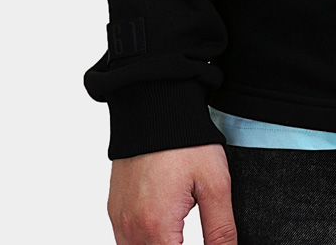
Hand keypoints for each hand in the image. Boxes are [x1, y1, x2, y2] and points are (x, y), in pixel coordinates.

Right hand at [107, 143, 236, 244]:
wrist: (155, 104)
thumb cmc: (186, 141)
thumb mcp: (215, 184)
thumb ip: (221, 230)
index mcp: (157, 227)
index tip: (210, 244)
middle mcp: (131, 228)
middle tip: (192, 233)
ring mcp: (119, 219)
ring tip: (180, 234)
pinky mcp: (115, 209)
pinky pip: (125, 242)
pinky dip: (143, 242)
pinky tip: (164, 232)